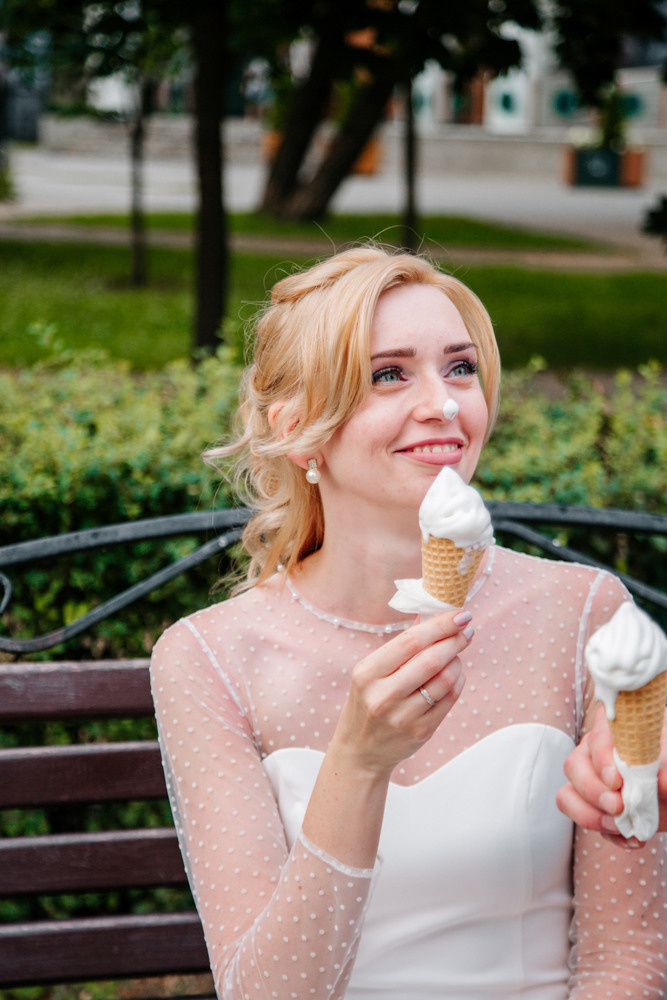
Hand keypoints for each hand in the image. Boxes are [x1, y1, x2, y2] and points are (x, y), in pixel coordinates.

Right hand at [331, 609, 471, 779]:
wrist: (360, 750)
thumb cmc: (368, 701)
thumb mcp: (371, 672)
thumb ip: (401, 647)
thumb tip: (430, 615)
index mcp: (367, 673)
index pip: (410, 642)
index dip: (439, 626)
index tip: (459, 614)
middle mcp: (383, 695)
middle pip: (431, 660)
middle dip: (455, 640)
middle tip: (466, 629)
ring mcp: (402, 716)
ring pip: (445, 680)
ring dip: (457, 661)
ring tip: (456, 654)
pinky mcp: (420, 731)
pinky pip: (450, 699)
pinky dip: (458, 680)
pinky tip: (456, 673)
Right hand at [556, 704, 666, 846]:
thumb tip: (661, 782)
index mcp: (615, 729)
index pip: (597, 737)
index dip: (602, 760)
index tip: (617, 781)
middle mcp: (595, 751)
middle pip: (574, 766)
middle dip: (593, 792)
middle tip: (618, 806)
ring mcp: (589, 778)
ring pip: (567, 795)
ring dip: (592, 816)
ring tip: (621, 826)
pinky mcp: (593, 804)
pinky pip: (584, 820)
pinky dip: (607, 834)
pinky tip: (632, 837)